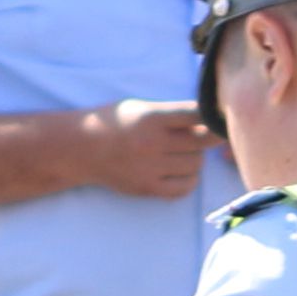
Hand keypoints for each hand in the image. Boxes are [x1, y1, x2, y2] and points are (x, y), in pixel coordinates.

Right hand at [83, 100, 215, 201]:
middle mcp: (152, 143)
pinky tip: (178, 171)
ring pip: (196, 165)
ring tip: (180, 153)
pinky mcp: (147, 188)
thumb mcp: (141, 107)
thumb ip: (173, 113)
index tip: (215, 117)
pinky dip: (188, 179)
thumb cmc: (115, 123)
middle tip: (199, 135)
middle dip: (206, 137)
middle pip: (202, 142)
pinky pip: (184, 188)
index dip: (212, 115)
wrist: (81, 149)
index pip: (197, 115)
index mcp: (151, 117)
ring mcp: (150, 168)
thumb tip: (211, 120)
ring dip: (195, 158)